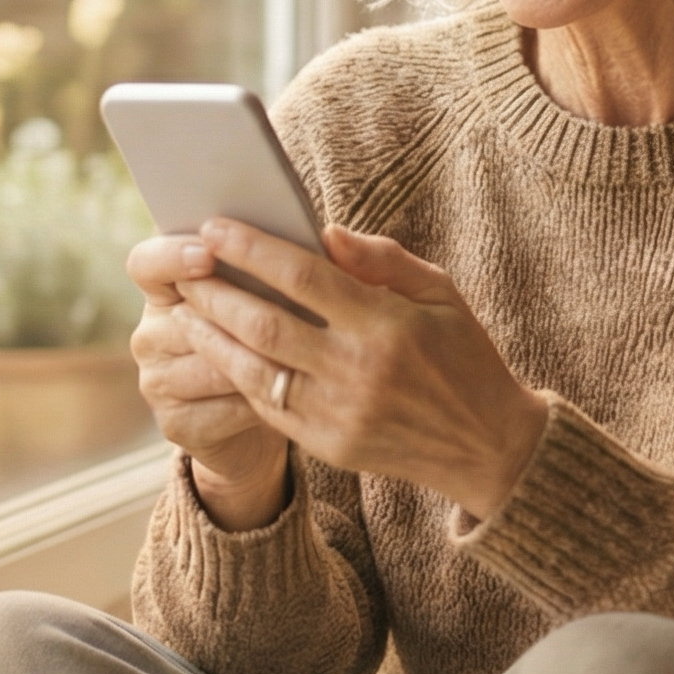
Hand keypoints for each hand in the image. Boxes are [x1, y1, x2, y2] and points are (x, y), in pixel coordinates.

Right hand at [126, 233, 289, 528]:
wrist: (271, 414)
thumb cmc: (280, 334)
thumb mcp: (286, 293)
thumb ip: (302, 261)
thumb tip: (334, 238)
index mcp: (168, 288)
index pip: (146, 263)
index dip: (172, 256)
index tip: (209, 253)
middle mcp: (152, 332)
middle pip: (186, 317)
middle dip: (238, 313)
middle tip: (288, 309)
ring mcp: (158, 380)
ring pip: (211, 364)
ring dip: (260, 360)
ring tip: (305, 355)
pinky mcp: (176, 423)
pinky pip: (223, 407)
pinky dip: (262, 401)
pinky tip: (293, 396)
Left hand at [170, 218, 549, 522]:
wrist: (488, 447)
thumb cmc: (464, 355)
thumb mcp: (441, 292)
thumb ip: (382, 259)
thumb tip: (322, 232)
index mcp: (387, 325)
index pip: (303, 275)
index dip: (252, 249)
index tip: (215, 226)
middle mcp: (358, 371)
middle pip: (265, 323)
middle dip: (217, 291)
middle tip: (185, 266)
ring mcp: (340, 414)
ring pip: (255, 369)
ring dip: (213, 336)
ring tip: (186, 309)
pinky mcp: (329, 447)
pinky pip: (268, 407)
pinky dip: (238, 375)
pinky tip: (218, 352)